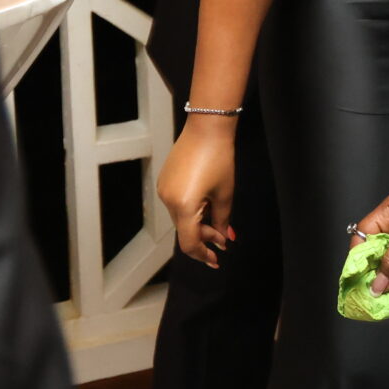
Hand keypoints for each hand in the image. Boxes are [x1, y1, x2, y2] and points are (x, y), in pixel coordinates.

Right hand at [156, 119, 238, 268]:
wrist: (206, 128)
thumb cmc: (220, 159)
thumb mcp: (225, 194)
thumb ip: (223, 221)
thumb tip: (223, 239)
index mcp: (184, 206)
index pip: (190, 243)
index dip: (203, 254)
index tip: (216, 260)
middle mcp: (168, 201)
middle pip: (184, 231)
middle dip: (204, 238)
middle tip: (223, 238)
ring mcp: (163, 190)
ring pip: (180, 218)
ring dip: (197, 223)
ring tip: (216, 216)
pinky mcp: (163, 181)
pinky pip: (176, 204)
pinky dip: (190, 210)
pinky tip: (204, 204)